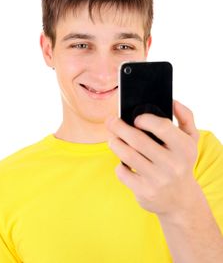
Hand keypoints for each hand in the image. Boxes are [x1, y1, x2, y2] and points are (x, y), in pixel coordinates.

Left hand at [105, 100, 200, 219]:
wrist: (181, 200)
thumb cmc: (181, 162)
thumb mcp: (191, 140)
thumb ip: (185, 117)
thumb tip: (172, 101)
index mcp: (184, 148)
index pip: (161, 127)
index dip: (145, 119)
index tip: (136, 118)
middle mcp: (173, 165)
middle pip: (137, 139)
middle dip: (118, 126)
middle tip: (111, 121)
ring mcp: (158, 180)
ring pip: (127, 155)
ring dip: (114, 143)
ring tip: (112, 138)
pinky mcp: (145, 192)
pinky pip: (122, 172)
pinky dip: (119, 164)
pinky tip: (122, 161)